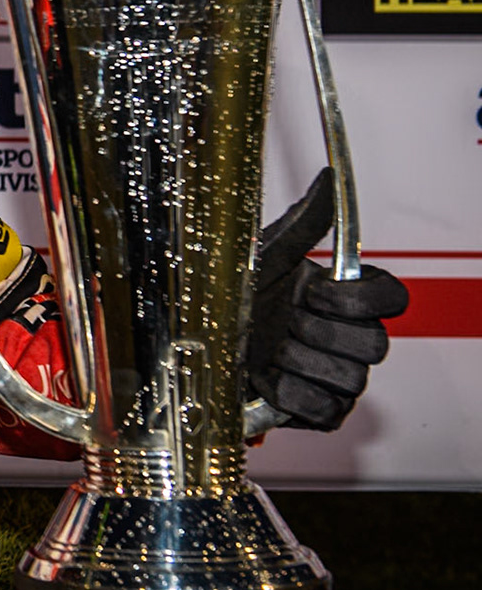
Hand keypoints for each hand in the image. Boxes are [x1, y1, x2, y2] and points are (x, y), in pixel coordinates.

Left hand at [246, 168, 409, 430]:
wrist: (195, 338)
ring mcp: (339, 376)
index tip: (312, 291)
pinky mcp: (322, 411)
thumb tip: (328, 179)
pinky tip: (265, 376)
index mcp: (345, 296)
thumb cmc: (231, 293)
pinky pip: (328, 410)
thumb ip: (304, 220)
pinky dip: (291, 393)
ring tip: (267, 347)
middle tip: (280, 322)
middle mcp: (350, 336)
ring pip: (351, 378)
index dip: (356, 300)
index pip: (394, 299)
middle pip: (375, 345)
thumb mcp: (264, 253)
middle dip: (316, 331)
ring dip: (298, 361)